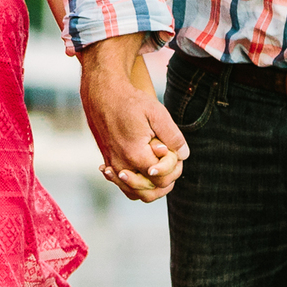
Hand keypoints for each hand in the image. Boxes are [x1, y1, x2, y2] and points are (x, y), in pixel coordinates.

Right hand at [78, 37, 187, 201]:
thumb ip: (173, 136)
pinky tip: (142, 170)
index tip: (173, 151)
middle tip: (171, 162)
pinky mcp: (108, 162)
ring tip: (160, 169)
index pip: (161, 178)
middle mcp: (121, 165)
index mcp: (135, 154)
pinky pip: (123, 185)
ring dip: (151, 187)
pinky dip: (134, 184)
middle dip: (165, 181)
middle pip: (149, 193)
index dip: (173, 168)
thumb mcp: (157, 113)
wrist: (102, 93)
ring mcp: (112, 165)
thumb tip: (184, 154)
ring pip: (134, 193)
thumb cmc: (130, 101)